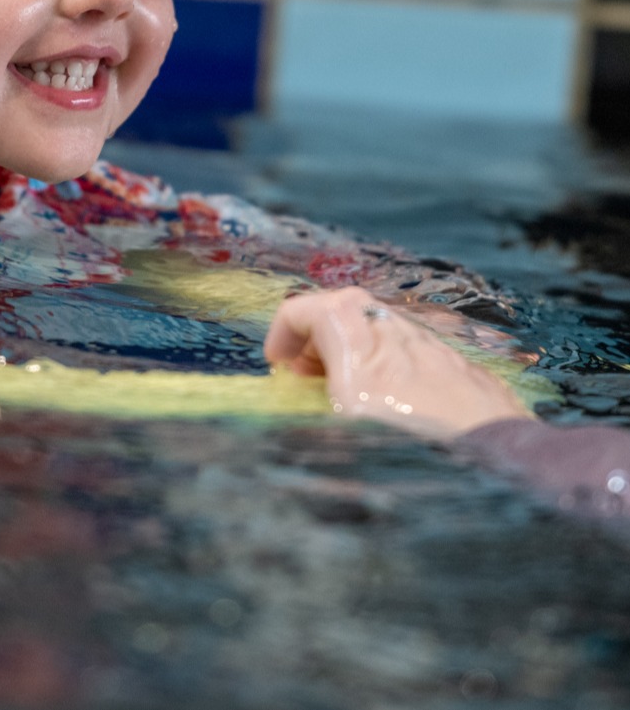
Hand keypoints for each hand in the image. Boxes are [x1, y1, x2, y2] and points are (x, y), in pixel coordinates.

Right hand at [264, 286, 532, 437]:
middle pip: (342, 312)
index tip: (278, 366)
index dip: (280, 334)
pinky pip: (418, 358)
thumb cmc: (405, 447)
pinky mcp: (466, 370)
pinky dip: (395, 371)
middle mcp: (393, 326)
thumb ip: (300, 423)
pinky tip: (400, 411)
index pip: (302, 308)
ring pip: (382, 333)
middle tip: (308, 377)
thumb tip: (283, 439)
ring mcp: (434, 345)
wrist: (497, 465)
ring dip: (356, 355)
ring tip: (351, 397)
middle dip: (317, 341)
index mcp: (353, 330)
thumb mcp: (330, 434)